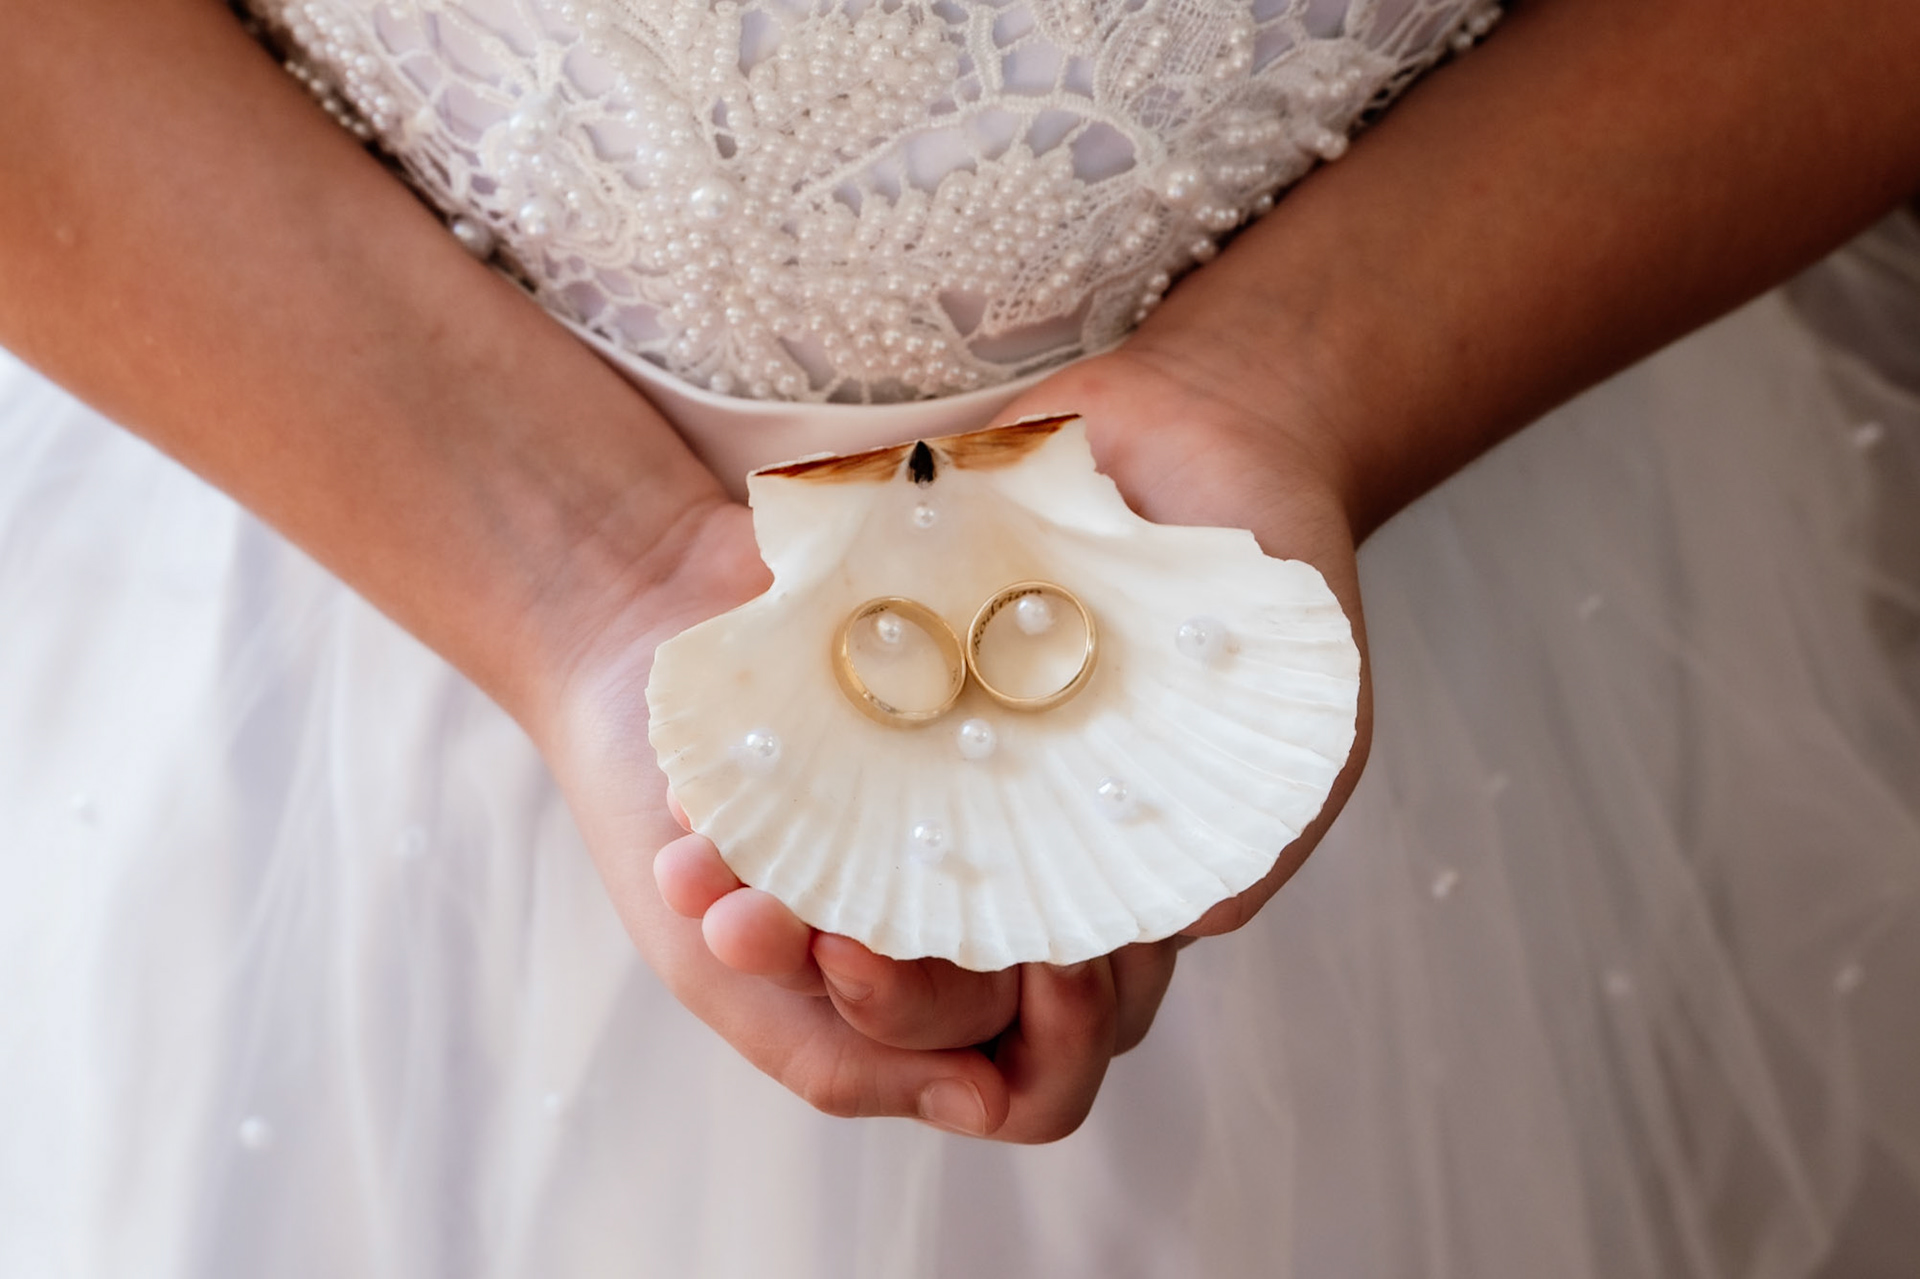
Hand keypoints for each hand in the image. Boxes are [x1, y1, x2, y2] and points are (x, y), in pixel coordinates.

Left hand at [639, 347, 1371, 1137]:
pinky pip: (801, 715)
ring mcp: (936, 737)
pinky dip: (747, 748)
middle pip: (895, 927)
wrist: (1214, 418)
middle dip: (820, 950)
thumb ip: (1267, 823)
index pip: (1003, 975)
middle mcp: (1000, 812)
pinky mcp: (883, 650)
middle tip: (752, 937)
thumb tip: (1194, 928)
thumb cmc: (1276, 573)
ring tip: (689, 874)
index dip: (937, 998)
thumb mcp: (1311, 706)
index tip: (884, 976)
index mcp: (1087, 857)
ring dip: (755, 870)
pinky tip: (689, 775)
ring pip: (828, 839)